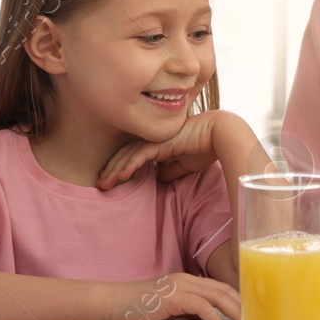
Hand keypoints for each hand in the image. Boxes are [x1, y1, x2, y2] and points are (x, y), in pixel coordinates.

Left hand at [96, 111, 223, 189]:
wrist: (219, 134)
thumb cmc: (205, 147)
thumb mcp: (185, 165)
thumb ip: (171, 171)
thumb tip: (160, 180)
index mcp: (157, 143)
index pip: (132, 155)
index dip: (120, 167)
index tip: (111, 181)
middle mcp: (152, 139)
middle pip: (125, 154)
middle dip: (111, 170)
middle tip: (100, 185)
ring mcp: (155, 139)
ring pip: (128, 155)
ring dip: (114, 170)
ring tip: (104, 183)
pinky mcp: (160, 141)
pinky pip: (140, 155)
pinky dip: (128, 165)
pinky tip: (119, 176)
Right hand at [105, 272, 240, 319]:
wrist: (113, 301)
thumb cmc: (137, 308)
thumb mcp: (169, 309)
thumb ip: (188, 311)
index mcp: (187, 281)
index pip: (221, 288)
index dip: (238, 301)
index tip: (251, 316)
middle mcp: (186, 280)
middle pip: (224, 290)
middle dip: (243, 306)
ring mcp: (179, 286)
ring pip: (217, 296)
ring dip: (234, 312)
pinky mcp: (172, 297)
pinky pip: (200, 306)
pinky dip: (214, 318)